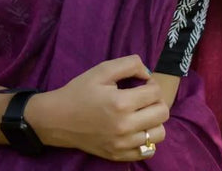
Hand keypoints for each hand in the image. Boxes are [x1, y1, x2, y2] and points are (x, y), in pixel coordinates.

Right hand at [27, 55, 168, 161]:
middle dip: (156, 100)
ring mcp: (123, 145)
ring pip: (159, 134)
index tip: (141, 83)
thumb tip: (148, 73)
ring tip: (141, 113)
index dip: (151, 83)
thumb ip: (129, 64)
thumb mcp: (102, 70)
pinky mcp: (119, 156)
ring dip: (154, 120)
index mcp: (121, 103)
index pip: (155, 92)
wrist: (58, 119)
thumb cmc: (80, 91)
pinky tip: (136, 129)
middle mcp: (125, 127)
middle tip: (142, 97)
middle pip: (162, 113)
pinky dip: (147, 139)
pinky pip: (148, 151)